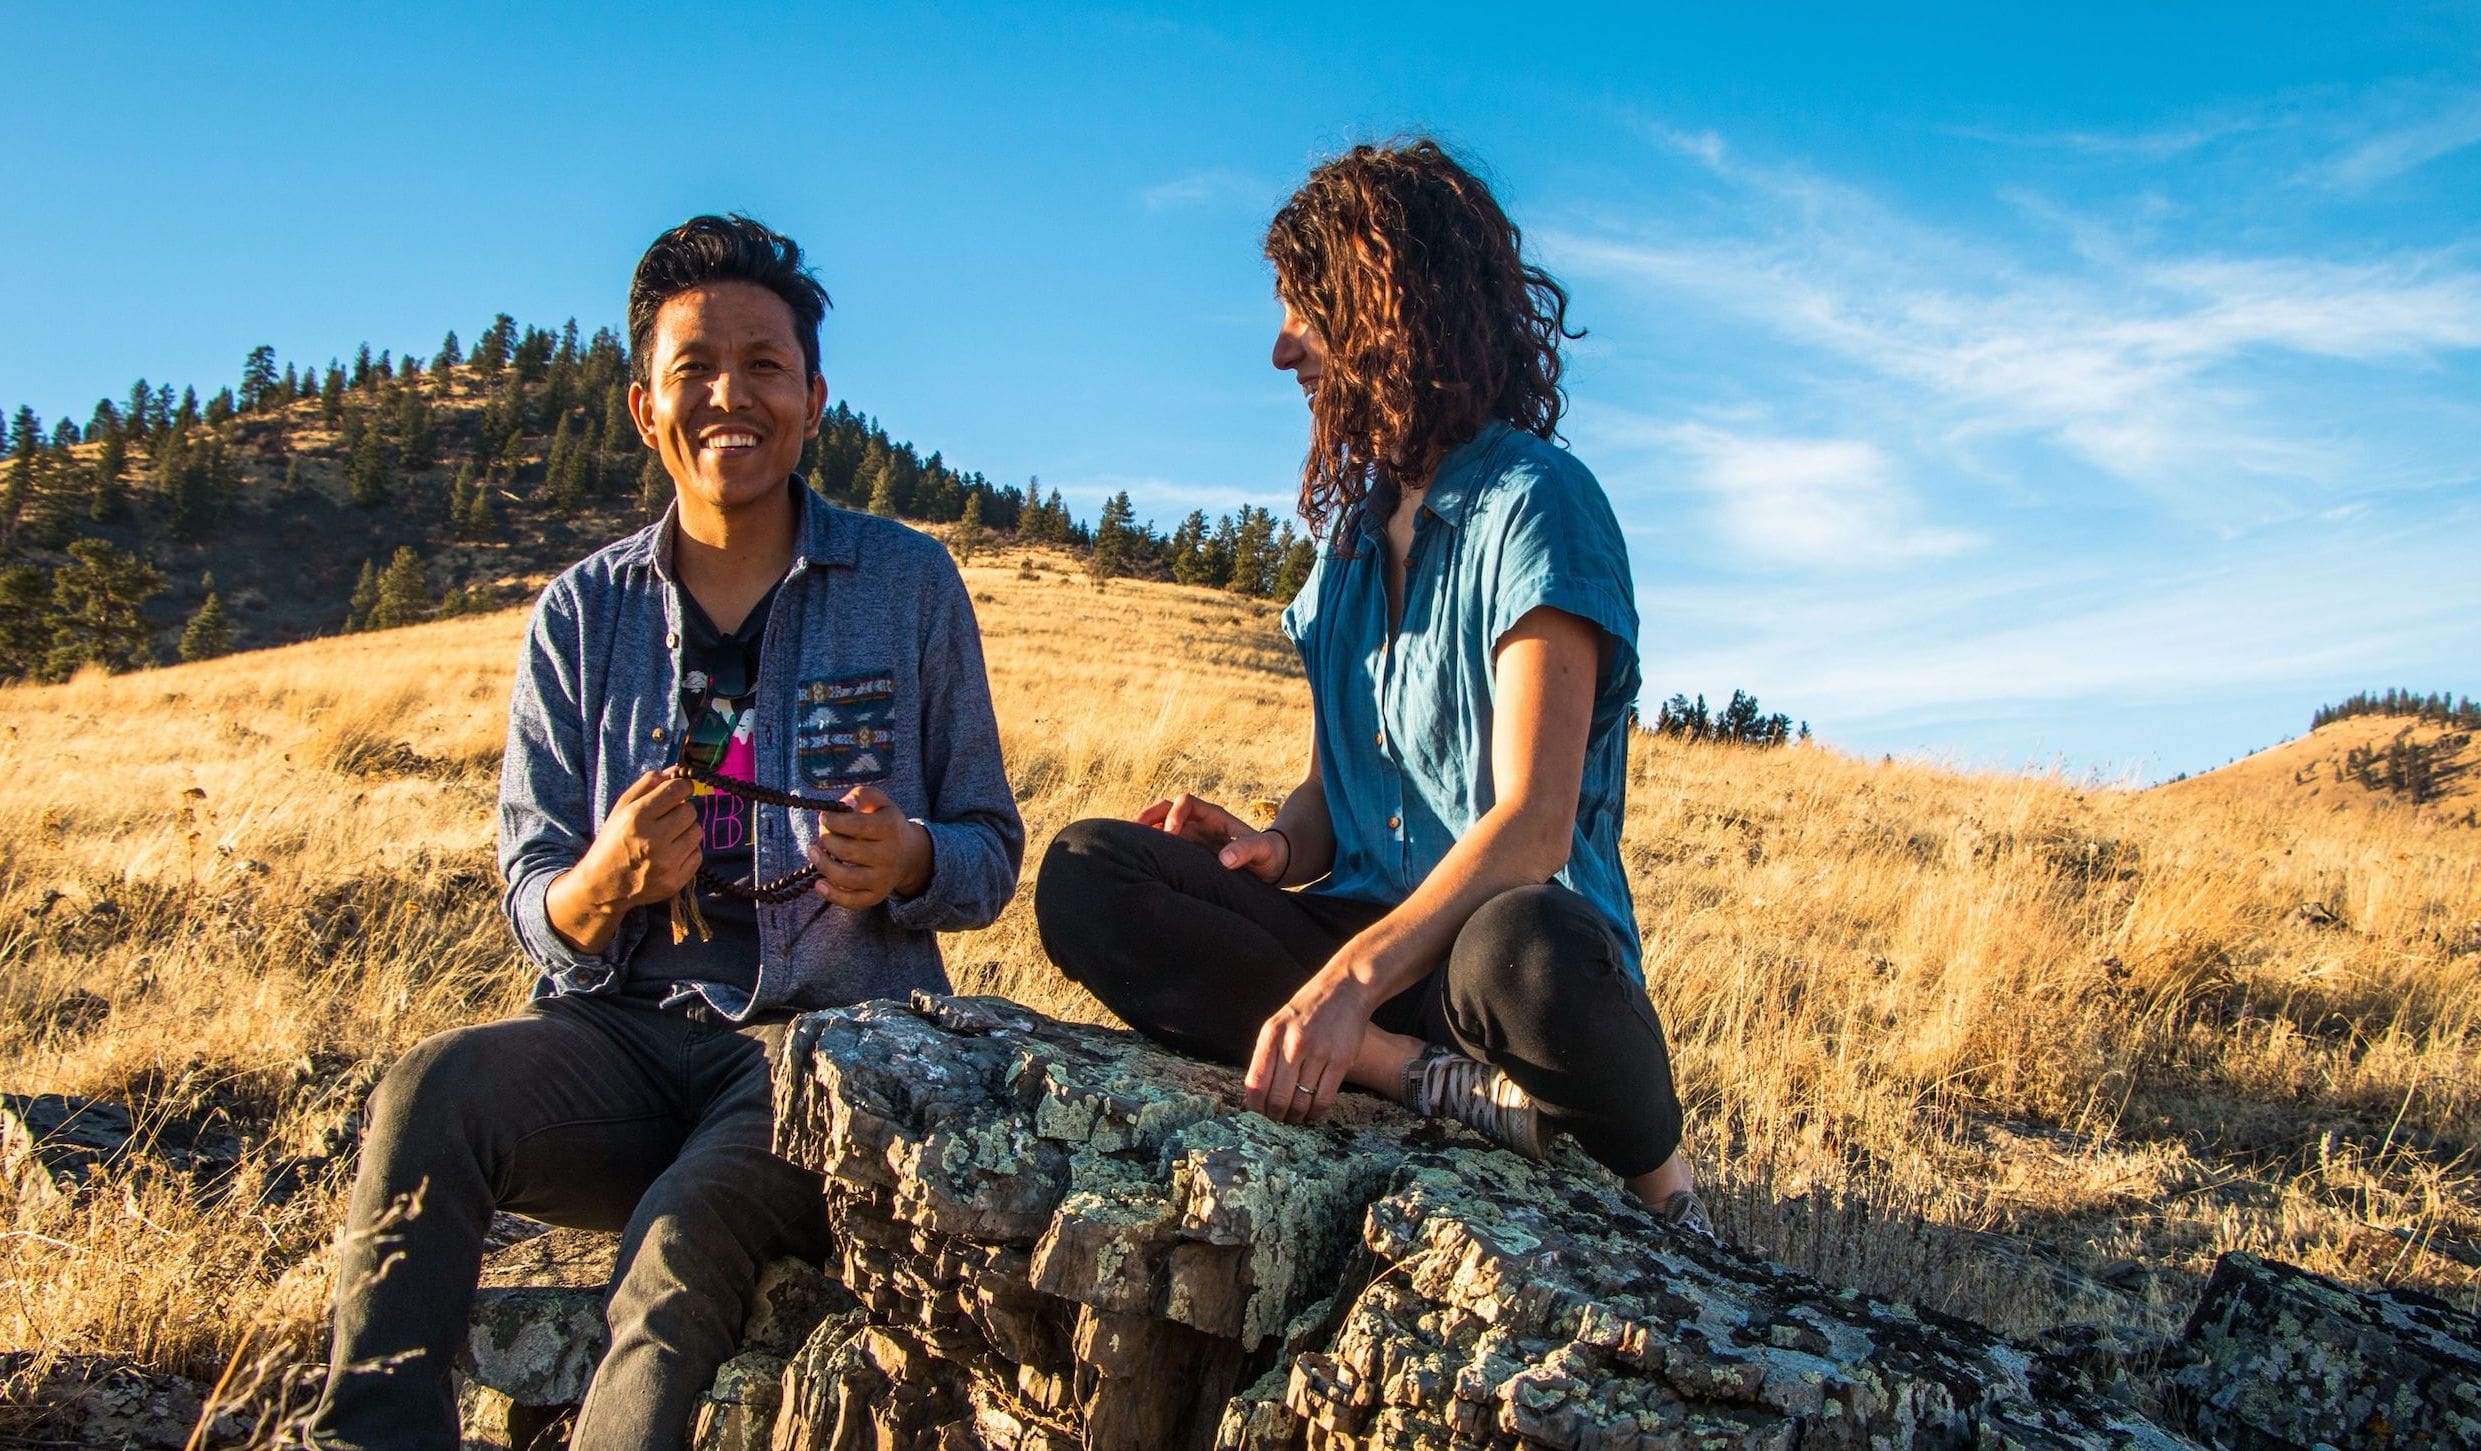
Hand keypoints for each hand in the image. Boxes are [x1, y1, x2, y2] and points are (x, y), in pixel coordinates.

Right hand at [577, 768, 702, 909]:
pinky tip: (669, 855)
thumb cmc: (612, 843)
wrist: (603, 886)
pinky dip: (687, 853)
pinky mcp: (675, 881)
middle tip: (667, 819)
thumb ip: (646, 785)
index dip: (681, 787)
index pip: (677, 790)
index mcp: (637, 818)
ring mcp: (666, 863)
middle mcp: (653, 840)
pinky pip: (697, 855)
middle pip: (690, 811)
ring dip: (685, 832)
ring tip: (667, 838)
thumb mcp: (621, 809)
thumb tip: (674, 771)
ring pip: (696, 832)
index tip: (678, 791)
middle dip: (681, 811)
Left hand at [807, 785, 932, 908]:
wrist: (909, 853)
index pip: (855, 825)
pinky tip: (819, 883)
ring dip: (822, 865)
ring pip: (845, 878)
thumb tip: (843, 805)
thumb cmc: (885, 822)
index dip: (832, 821)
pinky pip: (852, 901)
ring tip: (813, 852)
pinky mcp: (876, 896)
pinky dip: (832, 895)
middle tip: (823, 834)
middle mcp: (889, 855)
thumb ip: (860, 796)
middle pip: (846, 851)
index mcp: (890, 828)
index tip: (824, 817)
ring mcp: (883, 878)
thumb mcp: (878, 801)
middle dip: (826, 840)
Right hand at [1135, 793, 1288, 881]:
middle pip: (1166, 808)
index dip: (1175, 814)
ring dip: (1144, 831)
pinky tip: (1137, 859)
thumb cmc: (1266, 854)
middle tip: (1134, 833)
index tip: (1171, 835)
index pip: (1186, 802)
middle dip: (1149, 816)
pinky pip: (1163, 844)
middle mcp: (1198, 822)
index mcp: (1213, 816)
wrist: (1269, 865)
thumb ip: (1246, 851)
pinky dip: (1149, 847)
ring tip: (1127, 845)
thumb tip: (1224, 860)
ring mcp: (1190, 836)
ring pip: (1159, 825)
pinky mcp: (1186, 852)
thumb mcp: (1262, 851)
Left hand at [1244, 969, 1374, 1124]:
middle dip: (1275, 1118)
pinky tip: (1313, 1112)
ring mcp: (1318, 1052)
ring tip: (1295, 1118)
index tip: (1257, 1118)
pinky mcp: (1341, 1060)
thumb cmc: (1306, 1012)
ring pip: (1301, 1102)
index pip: (1255, 1083)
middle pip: (1277, 1098)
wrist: (1344, 989)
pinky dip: (1316, 1112)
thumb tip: (1255, 1095)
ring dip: (1296, 1117)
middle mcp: (1292, 1044)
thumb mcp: (1278, 1025)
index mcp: (1271, 1035)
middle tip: (1277, 1123)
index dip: (1254, 1108)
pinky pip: (1324, 1098)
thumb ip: (1266, 1055)